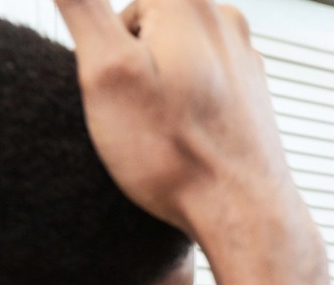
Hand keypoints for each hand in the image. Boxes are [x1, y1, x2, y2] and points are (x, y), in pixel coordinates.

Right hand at [55, 0, 289, 237]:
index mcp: (189, 3)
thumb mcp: (106, 70)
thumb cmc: (176, 153)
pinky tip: (188, 144)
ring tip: (165, 135)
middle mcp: (226, 21)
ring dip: (160, 92)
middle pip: (149, 29)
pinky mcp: (252, 95)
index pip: (120, 8)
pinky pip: (201, 90)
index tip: (121, 90)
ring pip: (175, 61)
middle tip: (139, 117)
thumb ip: (81, 5)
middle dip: (133, 68)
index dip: (106, 50)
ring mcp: (245, 59)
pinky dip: (188, 111)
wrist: (244, 214)